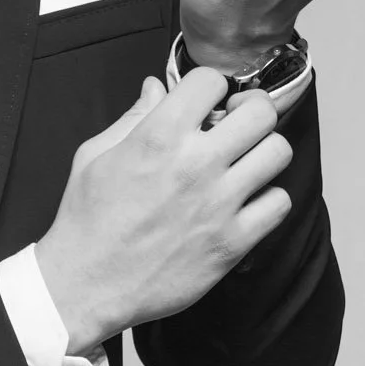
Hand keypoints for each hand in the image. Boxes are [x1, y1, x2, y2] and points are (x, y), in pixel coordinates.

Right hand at [33, 70, 293, 353]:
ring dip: (262, 152)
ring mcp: (219, 204)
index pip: (211, 80)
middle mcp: (195, 165)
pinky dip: (267, 199)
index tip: (205, 103)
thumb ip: (132, 117)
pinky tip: (244, 202)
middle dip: (250, 111)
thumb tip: (156, 88)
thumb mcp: (94, 156)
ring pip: (278, 152)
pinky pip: (279, 203)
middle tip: (238, 125)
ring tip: (244, 163)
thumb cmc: (86, 222)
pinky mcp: (232, 242)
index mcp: (158, 137)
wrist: (86, 285)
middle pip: (260, 112)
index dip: (210, 87)